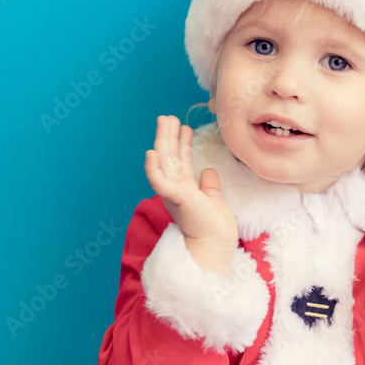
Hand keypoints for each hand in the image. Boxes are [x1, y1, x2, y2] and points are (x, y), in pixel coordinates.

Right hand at [145, 115, 238, 249]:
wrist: (214, 247)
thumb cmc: (214, 229)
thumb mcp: (213, 200)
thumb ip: (209, 185)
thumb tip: (208, 171)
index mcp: (183, 189)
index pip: (181, 161)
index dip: (181, 143)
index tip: (183, 126)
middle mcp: (175, 188)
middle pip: (170, 156)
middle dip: (168, 135)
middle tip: (167, 116)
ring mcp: (173, 192)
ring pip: (164, 161)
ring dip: (163, 140)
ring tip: (164, 120)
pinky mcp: (174, 197)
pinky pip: (160, 181)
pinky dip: (153, 168)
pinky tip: (150, 153)